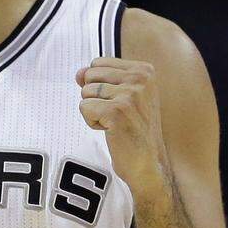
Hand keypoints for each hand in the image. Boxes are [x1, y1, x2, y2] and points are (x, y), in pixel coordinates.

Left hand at [76, 58, 168, 194]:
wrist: (148, 163)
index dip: (101, 86)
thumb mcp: (123, 96)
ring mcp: (129, 94)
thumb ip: (100, 79)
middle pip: (90, 75)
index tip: (121, 103)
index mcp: (144, 70)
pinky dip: (92, 122)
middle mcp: (139, 79)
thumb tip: (78, 73)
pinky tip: (111, 131)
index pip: (98, 63)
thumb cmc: (135, 131)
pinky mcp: (116, 111)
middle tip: (117, 115)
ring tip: (115, 123)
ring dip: (95, 111)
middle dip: (96, 97)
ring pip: (86, 93)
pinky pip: (84, 108)